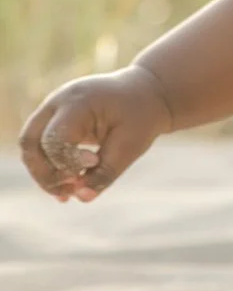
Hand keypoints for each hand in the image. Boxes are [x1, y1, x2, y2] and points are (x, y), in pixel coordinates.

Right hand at [19, 65, 172, 202]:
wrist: (145, 93)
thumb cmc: (140, 117)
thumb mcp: (131, 146)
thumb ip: (106, 173)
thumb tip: (82, 197)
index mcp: (78, 102)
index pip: (54, 138)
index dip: (68, 161)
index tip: (94, 162)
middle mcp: (58, 102)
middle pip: (29, 141)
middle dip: (44, 172)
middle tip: (70, 190)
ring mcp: (52, 109)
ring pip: (29, 146)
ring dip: (44, 174)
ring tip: (69, 193)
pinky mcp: (53, 120)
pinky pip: (39, 147)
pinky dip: (49, 168)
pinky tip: (68, 187)